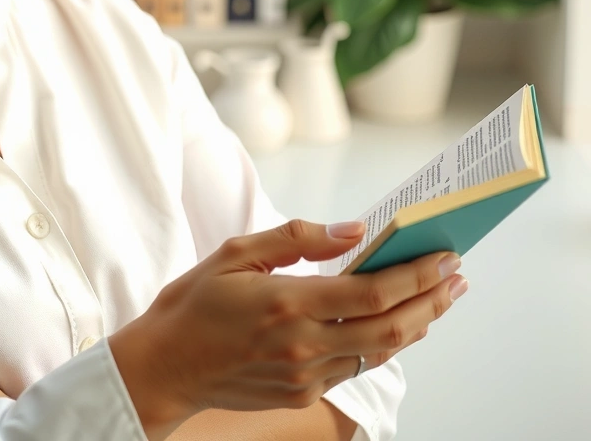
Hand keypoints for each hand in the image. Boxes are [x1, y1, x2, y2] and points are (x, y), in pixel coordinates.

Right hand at [109, 219, 464, 433]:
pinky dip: (381, 341)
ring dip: (416, 324)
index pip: (373, 291)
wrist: (165, 366)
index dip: (417, 275)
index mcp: (288, 303)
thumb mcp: (235, 253)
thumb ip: (296, 238)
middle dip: (432, 301)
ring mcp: (305, 376)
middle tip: (457, 277)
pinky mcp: (301, 394)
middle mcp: (304, 346)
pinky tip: (391, 322)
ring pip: (379, 352)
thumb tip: (353, 230)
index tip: (445, 257)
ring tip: (437, 298)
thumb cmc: (195, 302)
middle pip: (391, 327)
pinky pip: (354, 366)